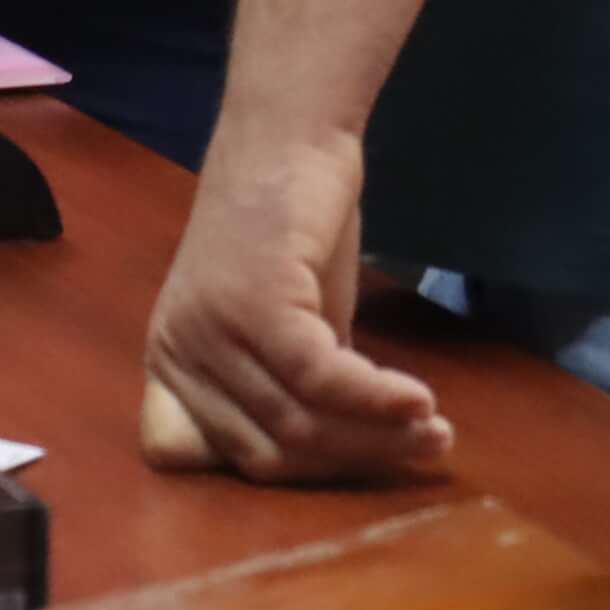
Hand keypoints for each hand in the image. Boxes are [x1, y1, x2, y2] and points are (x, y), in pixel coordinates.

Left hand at [141, 122, 453, 482]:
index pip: (239, 458)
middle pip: (274, 450)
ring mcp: (205, 331)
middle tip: (425, 445)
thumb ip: (296, 391)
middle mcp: (175, 355)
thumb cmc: (291, 232)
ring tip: (435, 429)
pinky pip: (321, 379)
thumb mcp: (286, 327)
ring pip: (301, 421)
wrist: (288, 140)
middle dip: (356, 459)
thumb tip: (346, 456)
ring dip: (380, 435)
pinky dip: (376, 399)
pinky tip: (419, 399)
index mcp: (174, 367)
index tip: (371, 460)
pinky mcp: (250, 305)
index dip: (313, 470)